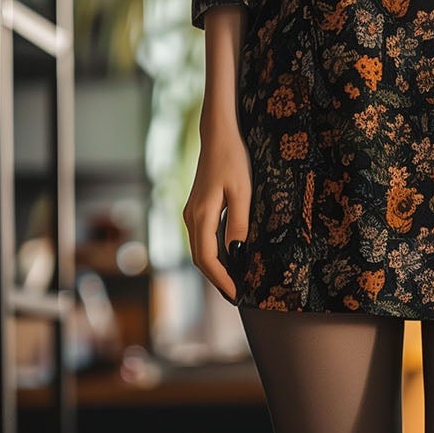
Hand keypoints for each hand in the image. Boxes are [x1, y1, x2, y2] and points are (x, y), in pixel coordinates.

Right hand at [183, 120, 248, 304]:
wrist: (217, 135)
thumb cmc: (233, 159)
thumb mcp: (242, 191)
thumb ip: (238, 223)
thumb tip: (236, 252)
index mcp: (201, 216)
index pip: (207, 259)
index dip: (221, 280)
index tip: (237, 295)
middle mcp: (191, 217)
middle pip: (200, 259)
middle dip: (218, 280)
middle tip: (237, 296)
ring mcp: (191, 213)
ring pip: (199, 251)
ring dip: (215, 269)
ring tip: (234, 283)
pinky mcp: (195, 209)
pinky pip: (202, 240)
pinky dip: (213, 255)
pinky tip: (228, 260)